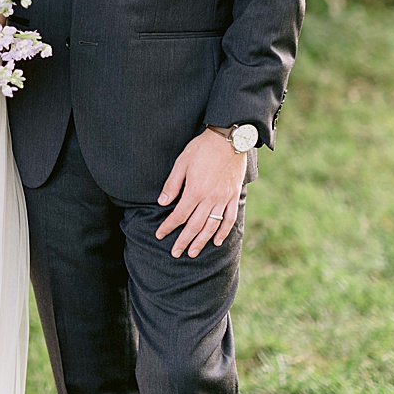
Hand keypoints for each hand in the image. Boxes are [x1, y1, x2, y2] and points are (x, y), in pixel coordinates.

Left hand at [155, 129, 248, 257]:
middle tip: (175, 253)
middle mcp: (210, 199)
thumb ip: (172, 184)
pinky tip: (217, 241)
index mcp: (195, 191)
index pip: (178, 215)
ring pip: (212, 226)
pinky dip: (224, 231)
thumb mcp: (182, 163)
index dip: (168, 227)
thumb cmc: (202, 148)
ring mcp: (224, 198)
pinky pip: (230, 218)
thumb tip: (162, 203)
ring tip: (193, 252)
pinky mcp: (234, 196)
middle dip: (184, 241)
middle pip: (194, 226)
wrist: (229, 139)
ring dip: (202, 241)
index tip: (160, 235)